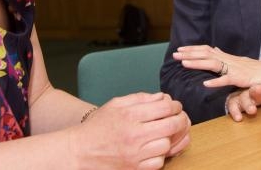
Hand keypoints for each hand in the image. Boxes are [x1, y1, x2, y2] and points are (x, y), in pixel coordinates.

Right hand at [73, 92, 190, 169]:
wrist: (79, 151)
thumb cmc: (98, 126)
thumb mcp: (116, 104)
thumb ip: (140, 98)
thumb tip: (162, 97)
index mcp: (130, 115)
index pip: (165, 107)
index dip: (175, 105)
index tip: (175, 106)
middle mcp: (134, 134)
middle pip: (172, 125)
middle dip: (181, 119)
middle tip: (180, 118)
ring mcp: (135, 154)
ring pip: (167, 144)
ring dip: (171, 138)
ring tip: (168, 134)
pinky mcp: (134, 168)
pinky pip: (159, 162)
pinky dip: (161, 155)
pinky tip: (156, 149)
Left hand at [173, 45, 260, 87]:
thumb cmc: (253, 69)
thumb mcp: (236, 61)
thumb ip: (224, 55)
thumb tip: (214, 48)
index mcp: (226, 57)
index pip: (206, 50)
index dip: (192, 49)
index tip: (179, 49)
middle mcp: (228, 60)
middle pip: (206, 54)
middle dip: (190, 54)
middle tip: (175, 54)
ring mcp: (234, 68)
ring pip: (213, 64)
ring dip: (198, 63)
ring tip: (184, 64)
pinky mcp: (240, 78)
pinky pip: (227, 80)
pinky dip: (216, 82)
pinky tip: (205, 84)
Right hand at [225, 72, 260, 121]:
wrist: (251, 92)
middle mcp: (254, 91)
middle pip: (254, 90)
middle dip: (255, 90)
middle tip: (257, 90)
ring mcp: (244, 96)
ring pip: (243, 98)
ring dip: (247, 104)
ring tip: (252, 110)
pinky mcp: (235, 102)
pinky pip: (232, 105)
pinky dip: (234, 111)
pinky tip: (238, 117)